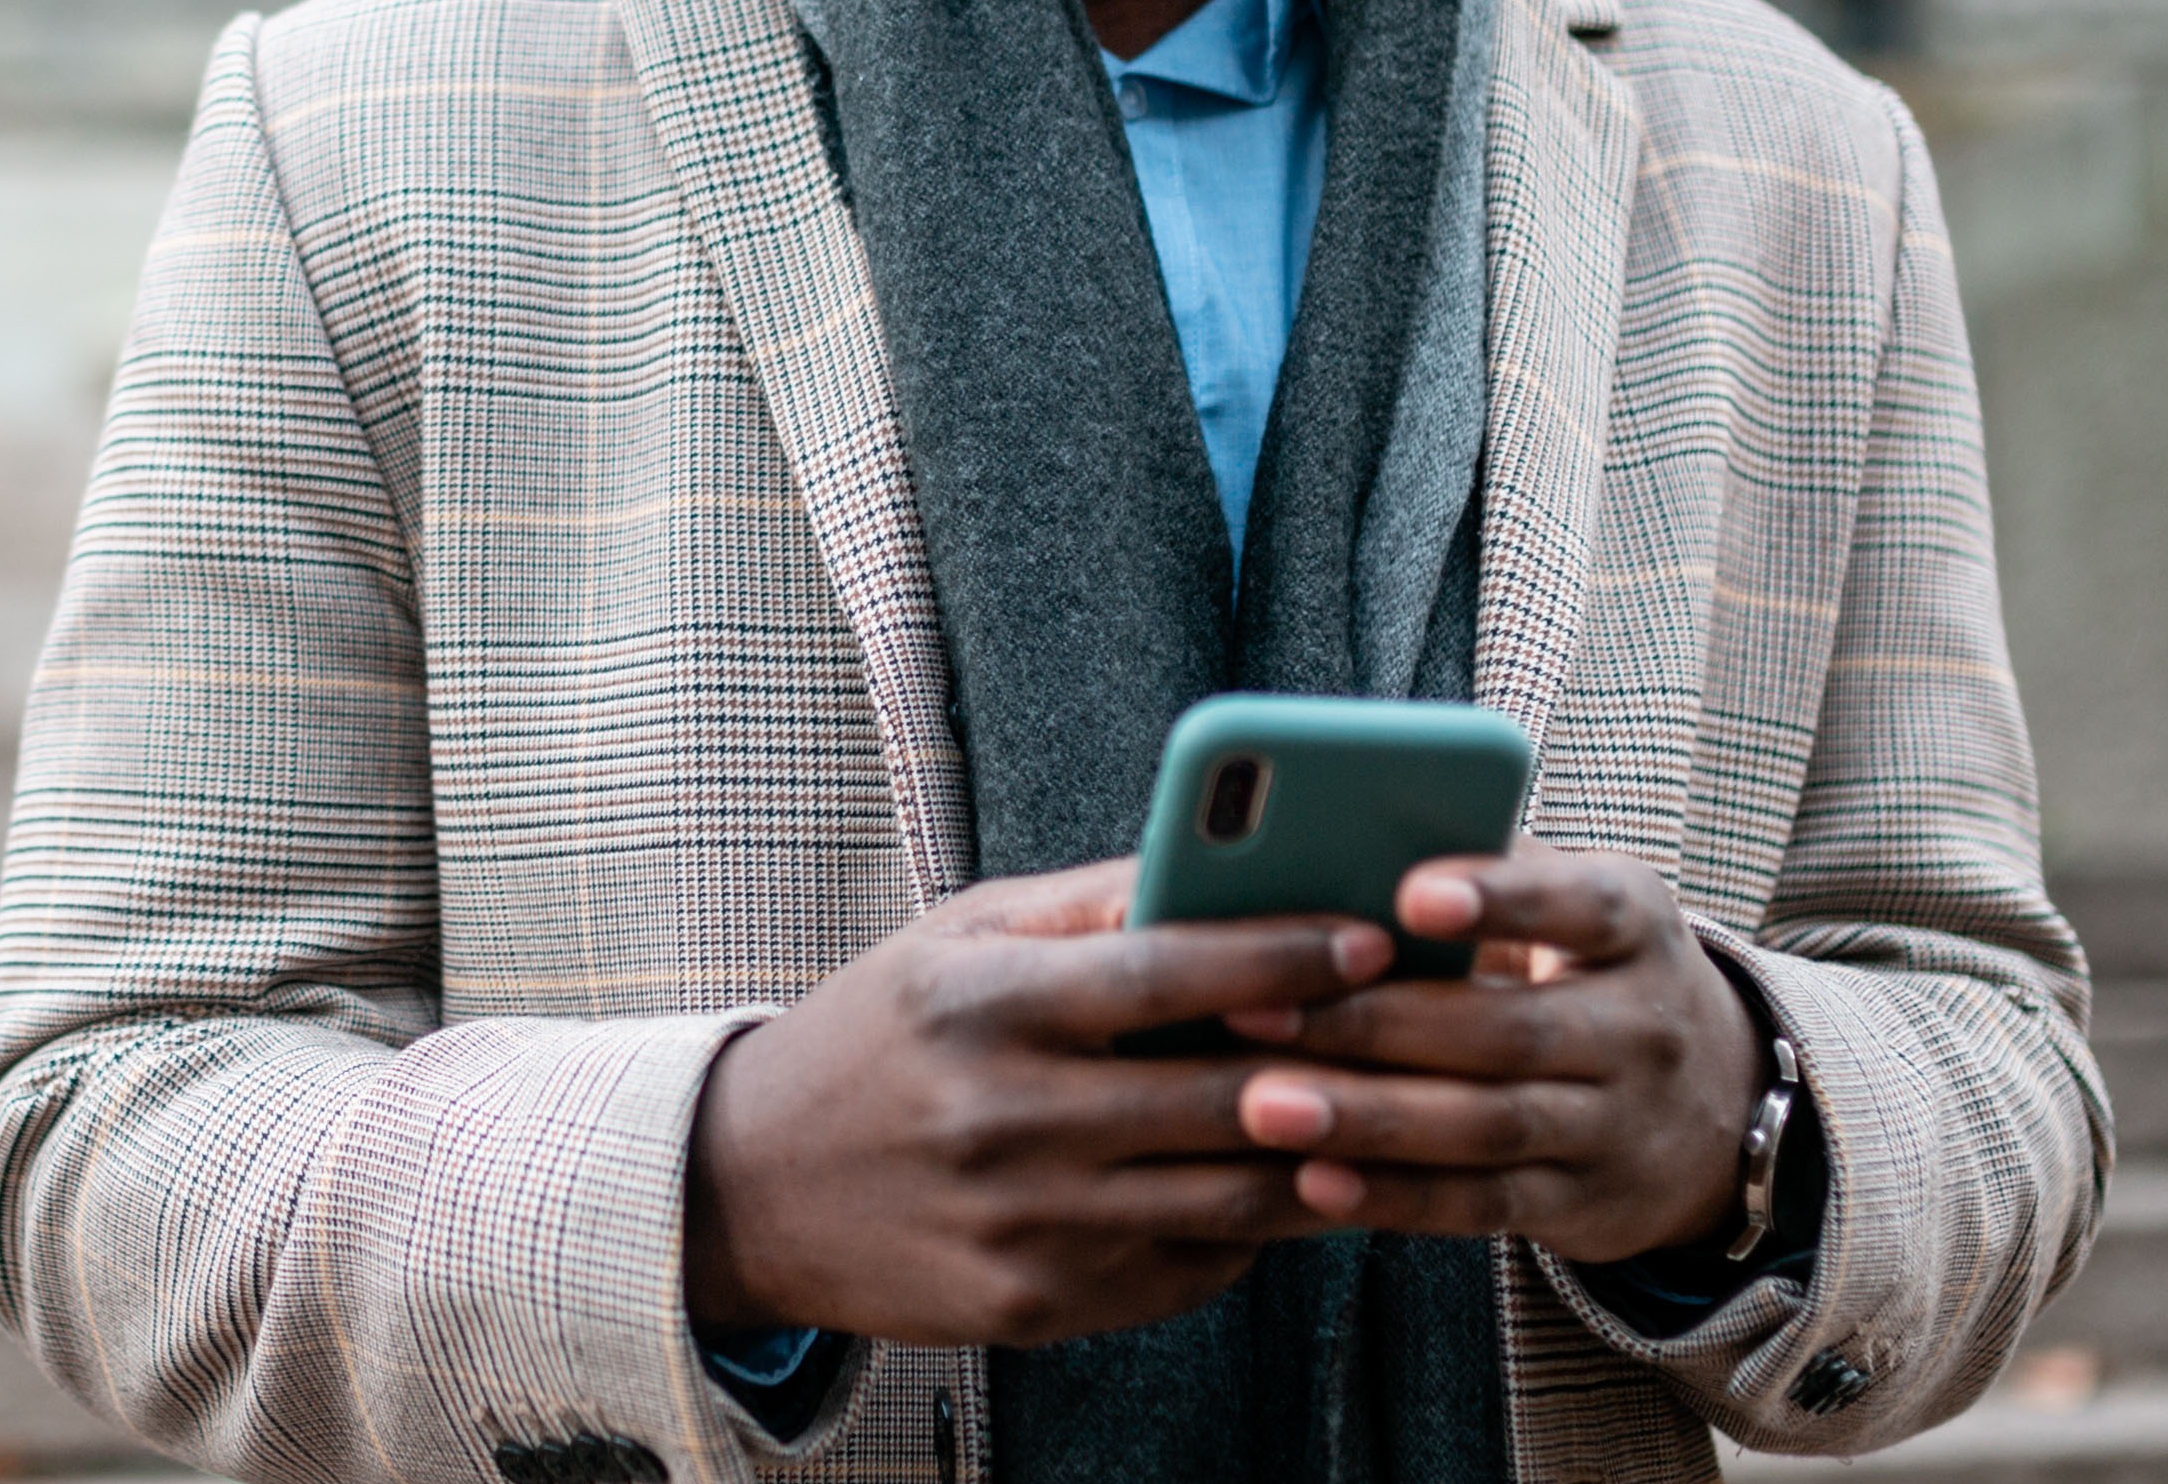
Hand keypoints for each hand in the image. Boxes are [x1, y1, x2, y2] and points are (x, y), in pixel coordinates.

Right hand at [681, 862, 1393, 1346]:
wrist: (749, 1187)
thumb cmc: (878, 1037)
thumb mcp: (955, 939)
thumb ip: (1088, 903)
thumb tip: (1223, 863)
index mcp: (983, 1005)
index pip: (1165, 971)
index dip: (1282, 955)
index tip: (1371, 938)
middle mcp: (1003, 1116)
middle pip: (1218, 1096)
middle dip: (1335, 1063)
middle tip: (1418, 1031)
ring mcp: (1023, 1222)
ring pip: (1226, 1196)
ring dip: (1321, 1158)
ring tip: (1383, 1116)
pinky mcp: (1036, 1304)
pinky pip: (1188, 1267)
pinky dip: (1251, 1228)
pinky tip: (1285, 1188)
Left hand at [1222, 842, 1765, 1265]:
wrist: (1719, 1107)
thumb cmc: (1590, 969)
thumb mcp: (1577, 904)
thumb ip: (1488, 867)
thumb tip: (1346, 831)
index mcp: (1635, 924)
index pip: (1578, 906)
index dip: (1499, 901)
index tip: (1409, 896)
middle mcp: (1640, 1027)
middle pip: (1504, 1028)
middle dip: (1372, 1022)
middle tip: (1255, 1008)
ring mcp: (1616, 1125)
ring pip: (1486, 1124)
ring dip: (1368, 1118)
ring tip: (1263, 1104)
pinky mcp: (1581, 1205)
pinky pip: (1480, 1206)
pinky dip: (1395, 1197)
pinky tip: (1312, 1179)